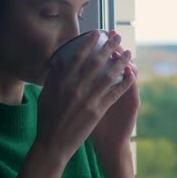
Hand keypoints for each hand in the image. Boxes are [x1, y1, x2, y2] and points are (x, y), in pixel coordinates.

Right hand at [35, 30, 135, 163]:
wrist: (53, 144)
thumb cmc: (47, 120)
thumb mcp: (45, 96)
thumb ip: (53, 77)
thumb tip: (59, 59)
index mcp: (62, 83)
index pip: (78, 57)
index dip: (89, 43)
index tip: (97, 33)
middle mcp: (76, 89)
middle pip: (96, 63)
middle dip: (108, 47)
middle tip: (117, 37)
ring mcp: (88, 100)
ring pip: (108, 76)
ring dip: (120, 63)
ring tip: (128, 52)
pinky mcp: (97, 112)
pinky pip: (113, 94)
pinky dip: (123, 83)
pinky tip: (131, 75)